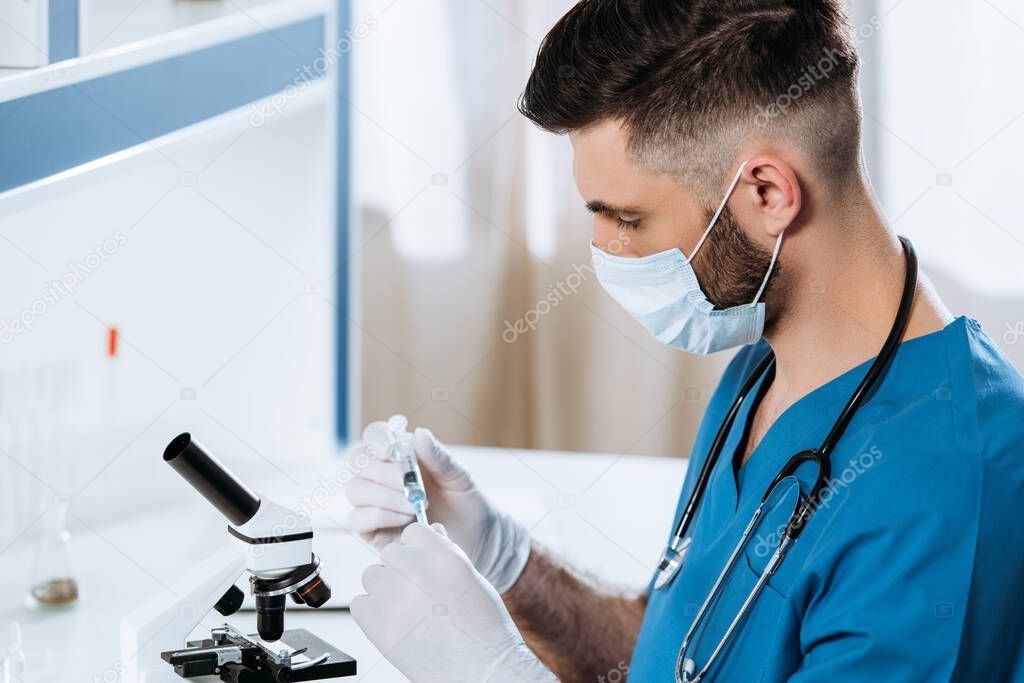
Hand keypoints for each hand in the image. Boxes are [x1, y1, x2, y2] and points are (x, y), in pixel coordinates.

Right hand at [345, 416, 529, 592]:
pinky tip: (406, 520)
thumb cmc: (466, 504)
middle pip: (358, 462)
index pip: (374, 436)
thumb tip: (420, 434)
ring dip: (384, 495)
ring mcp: (374, 503)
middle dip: (384, 472)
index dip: (377, 438)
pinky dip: (381, 516)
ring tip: (414, 505)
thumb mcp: (459, 477)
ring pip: (355, 489)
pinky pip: (358, 519)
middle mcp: (381, 477)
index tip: (390, 448)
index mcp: (400, 455)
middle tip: (411, 485)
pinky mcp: (372, 530)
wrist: (476, 540)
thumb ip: (439, 457)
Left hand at [351, 523, 555, 682]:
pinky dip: (372, 613)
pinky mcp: (375, 623)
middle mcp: (414, 569)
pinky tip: (395, 624)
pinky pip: (359, 604)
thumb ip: (445, 552)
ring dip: (384, 589)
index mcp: (440, 554)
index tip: (423, 566)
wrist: (480, 667)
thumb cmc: (482, 625)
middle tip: (418, 594)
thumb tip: (430, 532)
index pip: (412, 532)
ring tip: (407, 610)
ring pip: (371, 576)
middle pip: (389, 554)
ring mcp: (392, 596)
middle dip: (400, 570)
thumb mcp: (470, 577)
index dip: (417, 549)